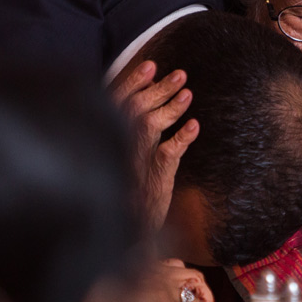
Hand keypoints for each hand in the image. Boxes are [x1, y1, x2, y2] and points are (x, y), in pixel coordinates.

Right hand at [110, 61, 199, 234]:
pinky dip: (182, 138)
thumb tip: (149, 96)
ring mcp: (135, 164)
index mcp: (107, 139)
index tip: (151, 65)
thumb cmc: (124, 194)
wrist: (124, 236)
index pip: (115, 102)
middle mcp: (117, 148)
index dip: (133, 81)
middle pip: (134, 108)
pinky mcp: (153, 181)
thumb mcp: (122, 161)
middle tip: (180, 74)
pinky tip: (195, 126)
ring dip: (170, 107)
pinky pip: (168, 154)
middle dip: (157, 88)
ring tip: (188, 93)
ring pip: (149, 126)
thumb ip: (129, 132)